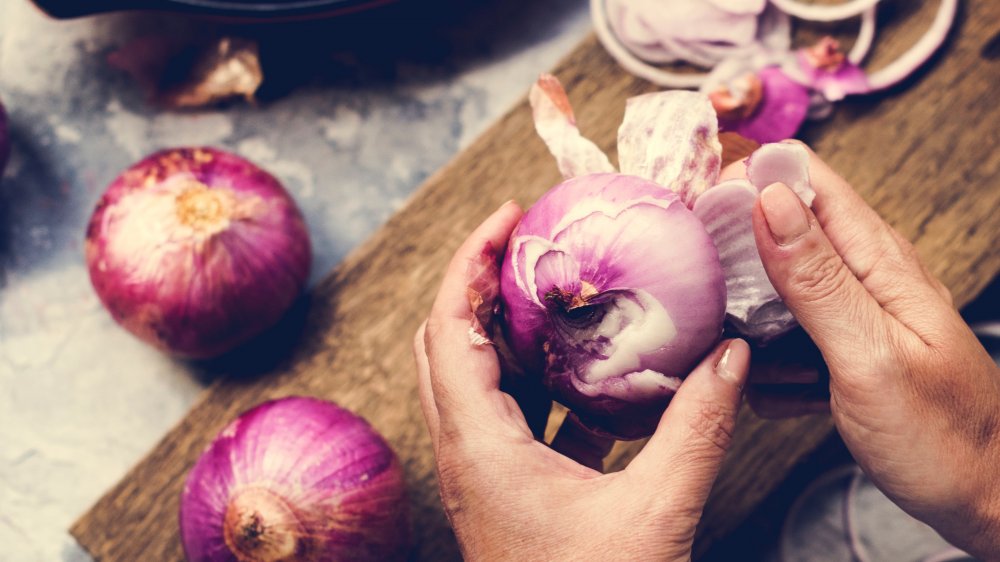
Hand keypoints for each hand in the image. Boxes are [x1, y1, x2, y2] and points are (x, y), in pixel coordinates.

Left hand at [414, 201, 750, 560]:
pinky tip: (591, 373)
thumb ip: (696, 431)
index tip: (510, 215)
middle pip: (446, 341)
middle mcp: (465, 452)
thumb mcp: (656, 511)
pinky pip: (510, 416)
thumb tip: (731, 359)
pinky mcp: (505, 490)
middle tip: (529, 242)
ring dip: (507, 330)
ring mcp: (481, 472)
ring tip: (558, 291)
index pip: (449, 327)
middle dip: (479, 283)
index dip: (470, 261)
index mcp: (479, 446)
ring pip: (474, 378)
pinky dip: (538, 379)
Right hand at [736, 141, 999, 557]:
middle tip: (710, 301)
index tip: (696, 214)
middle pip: (779, 227)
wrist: (985, 497)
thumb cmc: (942, 436)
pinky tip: (788, 390)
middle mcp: (863, 272)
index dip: (746, 181)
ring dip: (751, 319)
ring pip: (774, 286)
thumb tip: (767, 199)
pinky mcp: (843, 347)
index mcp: (875, 257)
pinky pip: (785, 334)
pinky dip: (772, 359)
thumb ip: (815, 278)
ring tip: (760, 360)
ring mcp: (853, 310)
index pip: (801, 176)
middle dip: (735, 257)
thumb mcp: (868, 354)